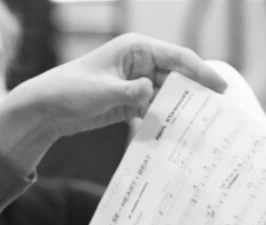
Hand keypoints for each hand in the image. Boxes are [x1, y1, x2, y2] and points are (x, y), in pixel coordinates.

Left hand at [0, 33, 227, 174]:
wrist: (45, 109)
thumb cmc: (69, 90)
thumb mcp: (100, 91)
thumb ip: (129, 92)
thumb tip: (150, 92)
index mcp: (136, 48)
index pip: (177, 57)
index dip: (201, 71)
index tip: (220, 87)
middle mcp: (140, 63)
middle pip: (177, 77)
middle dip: (194, 93)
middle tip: (217, 112)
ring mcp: (135, 83)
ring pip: (167, 95)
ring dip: (179, 110)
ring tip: (199, 128)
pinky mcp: (129, 103)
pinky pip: (153, 110)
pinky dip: (162, 120)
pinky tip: (173, 134)